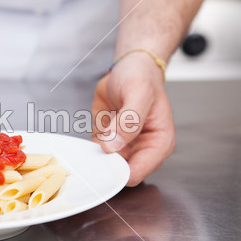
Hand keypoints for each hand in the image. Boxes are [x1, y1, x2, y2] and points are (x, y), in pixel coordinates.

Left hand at [92, 53, 174, 185]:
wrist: (129, 67)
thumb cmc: (141, 77)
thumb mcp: (138, 93)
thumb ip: (128, 122)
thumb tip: (112, 146)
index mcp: (158, 143)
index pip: (137, 172)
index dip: (117, 171)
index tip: (100, 161)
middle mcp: (141, 149)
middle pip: (119, 173)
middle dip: (102, 166)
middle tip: (89, 151)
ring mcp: (123, 146)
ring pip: (105, 166)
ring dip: (92, 159)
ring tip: (86, 145)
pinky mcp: (107, 141)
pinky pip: (94, 153)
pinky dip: (86, 150)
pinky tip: (82, 142)